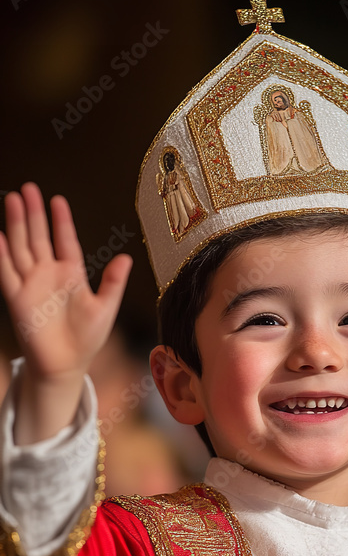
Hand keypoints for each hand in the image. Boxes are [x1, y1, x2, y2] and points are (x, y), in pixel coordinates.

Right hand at [0, 183, 132, 442]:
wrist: (66, 366)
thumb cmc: (87, 339)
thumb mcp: (105, 308)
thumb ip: (113, 282)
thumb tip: (127, 257)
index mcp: (71, 274)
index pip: (65, 240)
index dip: (61, 221)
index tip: (57, 199)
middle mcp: (48, 275)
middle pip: (38, 237)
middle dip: (34, 213)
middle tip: (28, 188)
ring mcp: (31, 284)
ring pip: (21, 248)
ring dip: (17, 225)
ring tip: (14, 200)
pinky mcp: (17, 298)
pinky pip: (6, 272)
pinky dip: (1, 254)